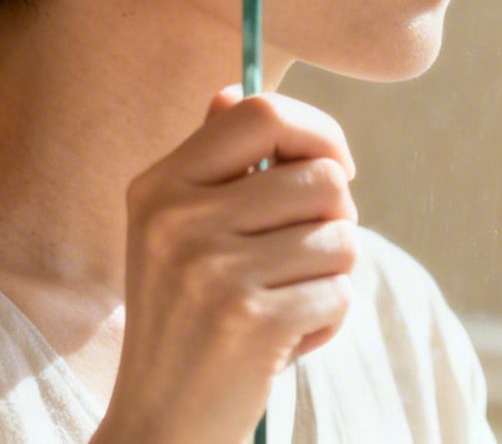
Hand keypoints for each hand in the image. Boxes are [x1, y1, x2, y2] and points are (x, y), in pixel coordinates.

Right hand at [95, 88, 357, 443]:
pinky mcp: (253, 322)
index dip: (318, 131)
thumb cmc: (185, 321)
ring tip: (284, 304)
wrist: (160, 424)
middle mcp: (179, 221)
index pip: (260, 114)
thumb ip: (211, 165)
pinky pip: (340, 293)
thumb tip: (232, 91)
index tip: (334, 166)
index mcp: (160, 186)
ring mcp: (214, 271)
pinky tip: (284, 343)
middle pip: (321, 178)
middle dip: (334, 221)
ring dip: (330, 277)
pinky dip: (327, 322)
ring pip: (341, 238)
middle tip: (301, 260)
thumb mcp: (175, 235)